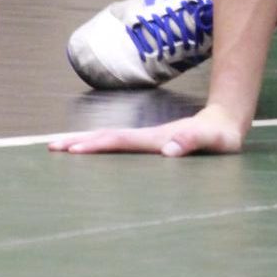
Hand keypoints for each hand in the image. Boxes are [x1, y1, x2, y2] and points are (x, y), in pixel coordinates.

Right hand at [48, 103, 245, 157]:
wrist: (225, 122)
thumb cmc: (221, 136)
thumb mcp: (213, 141)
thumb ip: (193, 142)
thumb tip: (170, 149)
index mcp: (156, 139)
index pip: (120, 141)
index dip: (97, 145)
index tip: (73, 149)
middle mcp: (147, 138)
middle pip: (107, 138)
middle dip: (79, 142)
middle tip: (50, 147)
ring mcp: (147, 140)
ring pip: (110, 141)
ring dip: (84, 143)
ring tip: (59, 147)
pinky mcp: (149, 145)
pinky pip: (118, 147)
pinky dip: (98, 148)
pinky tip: (89, 153)